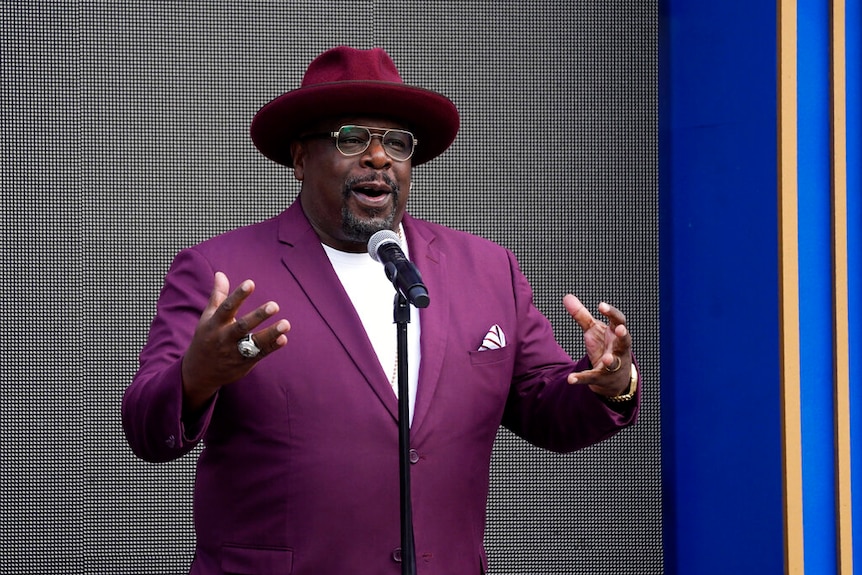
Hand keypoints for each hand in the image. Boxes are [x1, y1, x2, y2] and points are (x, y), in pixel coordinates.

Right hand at [181, 272, 289, 410]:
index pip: (227, 307)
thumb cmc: (207, 338)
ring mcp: (235, 352)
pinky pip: (260, 354)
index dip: (238, 295)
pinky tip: (283, 338)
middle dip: (258, 316)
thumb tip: (221, 273)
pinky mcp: (244, 363)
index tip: (250, 283)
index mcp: (215, 324)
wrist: (199, 372)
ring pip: (254, 343)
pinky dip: (272, 347)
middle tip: (274, 305)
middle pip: (242, 326)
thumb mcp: (208, 318)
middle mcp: (224, 337)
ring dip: (271, 333)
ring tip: (286, 324)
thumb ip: (218, 296)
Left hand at [562, 294, 631, 396]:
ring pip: (614, 363)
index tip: (601, 305)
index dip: (611, 313)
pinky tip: (571, 379)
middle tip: (620, 329)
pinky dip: (581, 378)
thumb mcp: (593, 330)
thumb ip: (581, 315)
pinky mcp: (602, 378)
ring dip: (611, 361)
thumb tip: (567, 296)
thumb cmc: (605, 347)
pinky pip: (592, 378)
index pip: (618, 320)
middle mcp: (618, 349)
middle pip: (625, 341)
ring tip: (606, 359)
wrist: (613, 377)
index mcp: (616, 334)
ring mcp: (613, 365)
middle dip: (623, 335)